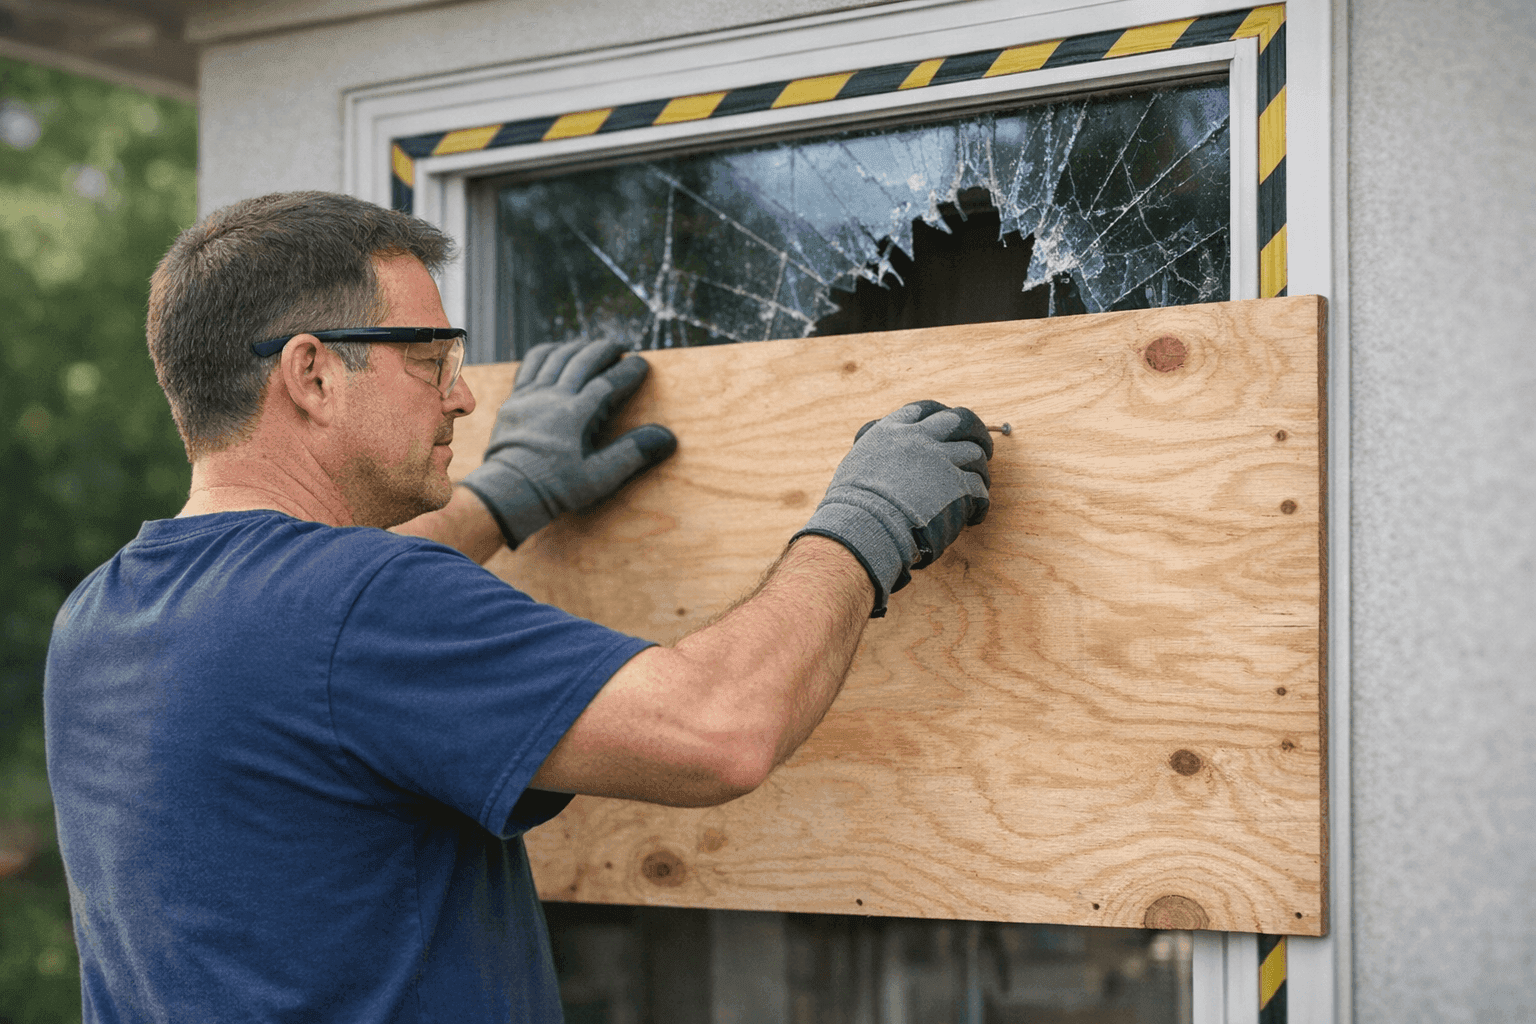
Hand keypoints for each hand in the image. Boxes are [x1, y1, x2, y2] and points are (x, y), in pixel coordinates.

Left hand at [461, 339, 675, 546]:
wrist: (509, 492)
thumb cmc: (557, 488)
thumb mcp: (600, 477)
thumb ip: (632, 453)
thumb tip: (666, 436)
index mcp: (576, 415)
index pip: (608, 382)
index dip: (628, 370)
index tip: (642, 364)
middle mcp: (553, 398)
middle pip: (583, 360)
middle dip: (605, 350)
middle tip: (621, 349)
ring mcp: (532, 395)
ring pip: (558, 356)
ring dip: (579, 347)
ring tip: (594, 348)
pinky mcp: (516, 398)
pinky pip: (532, 363)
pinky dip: (548, 352)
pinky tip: (558, 351)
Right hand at [793, 400, 991, 616]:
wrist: (863, 525)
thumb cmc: (851, 506)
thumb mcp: (854, 467)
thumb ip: (874, 458)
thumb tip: (878, 465)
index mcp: (891, 431)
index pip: (922, 411)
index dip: (938, 415)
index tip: (946, 424)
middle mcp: (919, 439)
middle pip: (958, 420)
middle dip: (973, 431)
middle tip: (981, 445)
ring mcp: (940, 460)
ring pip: (975, 453)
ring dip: (979, 470)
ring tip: (978, 486)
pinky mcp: (957, 486)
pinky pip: (979, 488)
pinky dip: (980, 502)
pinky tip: (974, 515)